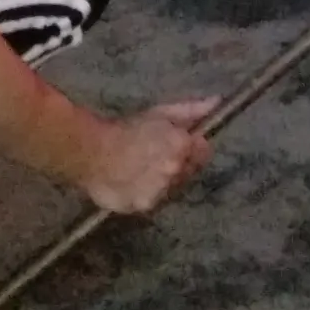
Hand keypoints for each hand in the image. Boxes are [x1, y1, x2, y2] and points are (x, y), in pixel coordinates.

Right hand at [76, 97, 214, 214]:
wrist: (91, 153)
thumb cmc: (128, 128)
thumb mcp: (160, 113)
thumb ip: (191, 110)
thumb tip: (217, 102)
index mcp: (182, 147)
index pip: (204, 152)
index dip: (193, 147)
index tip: (179, 143)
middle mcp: (175, 172)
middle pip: (188, 171)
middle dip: (179, 163)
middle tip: (155, 155)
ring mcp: (160, 193)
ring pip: (171, 188)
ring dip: (163, 180)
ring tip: (142, 169)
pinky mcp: (144, 207)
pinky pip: (154, 201)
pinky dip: (148, 193)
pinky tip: (134, 182)